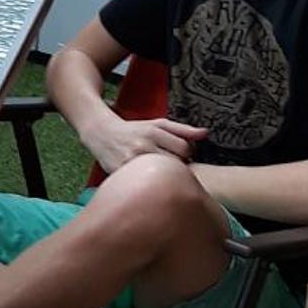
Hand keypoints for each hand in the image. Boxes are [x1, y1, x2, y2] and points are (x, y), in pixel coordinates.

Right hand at [89, 113, 209, 172]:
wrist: (102, 134)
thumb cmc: (133, 130)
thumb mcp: (158, 124)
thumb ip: (183, 129)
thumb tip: (205, 133)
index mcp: (154, 132)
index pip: (185, 148)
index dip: (187, 154)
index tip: (181, 155)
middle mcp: (143, 145)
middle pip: (175, 163)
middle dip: (177, 166)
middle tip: (171, 165)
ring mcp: (132, 160)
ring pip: (161, 175)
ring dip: (164, 176)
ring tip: (159, 172)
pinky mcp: (122, 172)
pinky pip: (144, 182)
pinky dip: (149, 182)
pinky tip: (146, 178)